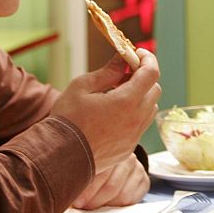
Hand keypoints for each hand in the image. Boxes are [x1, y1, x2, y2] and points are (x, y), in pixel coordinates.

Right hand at [52, 48, 161, 171]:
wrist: (58, 158)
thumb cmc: (67, 119)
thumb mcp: (82, 87)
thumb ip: (108, 72)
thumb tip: (123, 58)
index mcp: (126, 101)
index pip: (151, 73)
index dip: (147, 59)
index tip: (137, 53)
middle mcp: (136, 120)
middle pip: (155, 90)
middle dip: (143, 78)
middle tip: (124, 74)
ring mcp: (134, 137)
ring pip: (150, 109)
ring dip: (141, 97)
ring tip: (117, 95)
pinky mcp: (128, 148)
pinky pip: (140, 126)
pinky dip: (134, 115)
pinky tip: (113, 115)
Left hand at [71, 154, 149, 208]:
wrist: (119, 161)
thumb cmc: (100, 163)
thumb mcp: (90, 162)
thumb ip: (82, 171)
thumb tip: (67, 186)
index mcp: (113, 149)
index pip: (101, 171)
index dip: (88, 189)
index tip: (77, 200)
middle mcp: (129, 157)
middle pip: (112, 186)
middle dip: (95, 200)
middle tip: (83, 206)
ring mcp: (138, 169)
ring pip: (122, 195)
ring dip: (106, 204)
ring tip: (94, 205)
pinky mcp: (144, 181)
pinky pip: (132, 200)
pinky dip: (118, 205)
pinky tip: (108, 203)